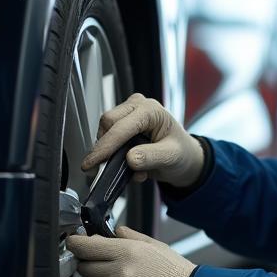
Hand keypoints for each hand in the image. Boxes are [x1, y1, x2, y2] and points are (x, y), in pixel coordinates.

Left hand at [65, 226, 194, 276]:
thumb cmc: (174, 275)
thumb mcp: (155, 246)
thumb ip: (131, 237)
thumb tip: (115, 231)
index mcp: (127, 252)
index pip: (87, 246)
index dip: (76, 244)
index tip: (74, 243)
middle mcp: (119, 272)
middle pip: (86, 267)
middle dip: (92, 264)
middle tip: (107, 266)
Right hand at [84, 93, 203, 188]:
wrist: (183, 156)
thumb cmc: (181, 152)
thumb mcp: (171, 157)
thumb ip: (151, 157)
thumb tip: (130, 158)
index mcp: (151, 110)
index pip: (120, 126)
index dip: (106, 146)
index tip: (93, 162)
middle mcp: (138, 107)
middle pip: (108, 122)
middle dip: (104, 148)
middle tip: (106, 169)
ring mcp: (128, 114)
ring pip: (104, 130)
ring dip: (110, 153)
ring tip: (129, 169)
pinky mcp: (121, 124)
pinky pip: (107, 137)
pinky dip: (112, 154)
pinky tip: (127, 165)